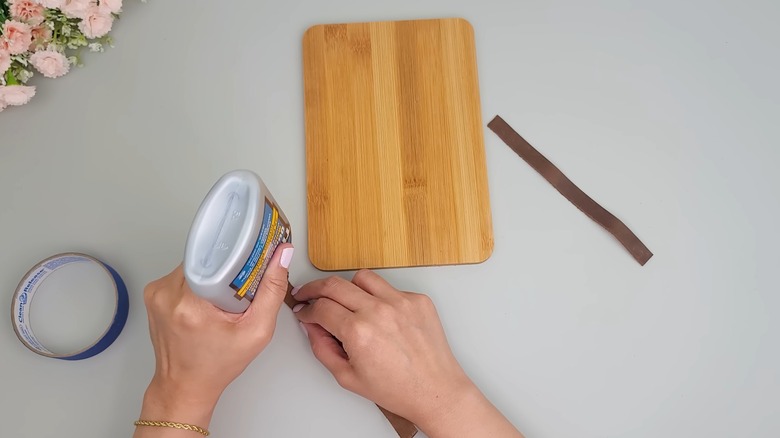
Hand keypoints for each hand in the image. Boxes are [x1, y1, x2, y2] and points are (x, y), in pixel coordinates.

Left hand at [135, 244, 293, 434]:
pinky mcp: (153, 293)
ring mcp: (156, 292)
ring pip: (195, 264)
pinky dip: (198, 282)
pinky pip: (182, 274)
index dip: (239, 256)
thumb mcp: (257, 331)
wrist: (185, 385)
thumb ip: (272, 291)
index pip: (219, 256)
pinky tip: (206, 301)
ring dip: (211, 274)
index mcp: (191, 304)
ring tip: (221, 298)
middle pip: (206, 258)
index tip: (252, 263)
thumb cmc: (218, 364)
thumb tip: (282, 255)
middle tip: (237, 291)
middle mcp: (167, 294)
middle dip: (226, 268)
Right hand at [292, 270, 522, 436]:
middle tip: (308, 294)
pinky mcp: (418, 299)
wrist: (436, 390)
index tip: (303, 312)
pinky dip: (378, 296)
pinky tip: (378, 313)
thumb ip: (322, 348)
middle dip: (314, 288)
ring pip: (362, 277)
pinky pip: (389, 287)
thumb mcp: (348, 377)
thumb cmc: (398, 389)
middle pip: (334, 284)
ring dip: (347, 286)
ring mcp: (401, 302)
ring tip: (344, 300)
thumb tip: (312, 327)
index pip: (320, 307)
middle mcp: (379, 311)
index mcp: (358, 332)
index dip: (306, 309)